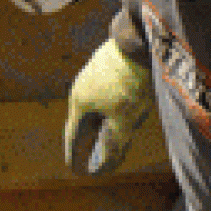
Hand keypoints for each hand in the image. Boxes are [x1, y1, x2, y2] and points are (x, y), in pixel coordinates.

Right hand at [63, 38, 154, 175]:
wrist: (137, 40)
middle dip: (88, 142)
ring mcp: (91, 75)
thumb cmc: (129, 81)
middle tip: (94, 158)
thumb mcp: (124, 117)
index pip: (73, 136)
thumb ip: (114, 142)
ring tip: (110, 137)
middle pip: (82, 121)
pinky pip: (102, 95)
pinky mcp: (104, 67)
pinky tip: (121, 110)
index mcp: (79, 103)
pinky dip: (107, 110)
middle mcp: (80, 89)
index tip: (76, 170)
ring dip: (99, 125)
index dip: (74, 155)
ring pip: (93, 107)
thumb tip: (105, 164)